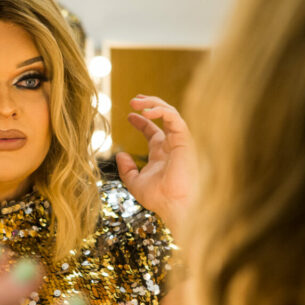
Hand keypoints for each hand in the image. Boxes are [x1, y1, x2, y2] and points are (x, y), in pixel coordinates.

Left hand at [116, 95, 197, 237]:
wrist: (173, 203)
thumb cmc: (158, 197)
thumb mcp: (135, 182)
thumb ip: (127, 169)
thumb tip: (120, 155)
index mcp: (161, 153)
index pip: (153, 130)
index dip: (141, 120)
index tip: (129, 115)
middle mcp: (171, 144)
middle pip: (163, 116)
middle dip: (149, 104)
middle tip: (133, 101)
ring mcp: (179, 141)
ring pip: (170, 112)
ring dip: (153, 103)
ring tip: (135, 102)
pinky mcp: (184, 139)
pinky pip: (174, 117)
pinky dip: (161, 111)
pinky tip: (146, 113)